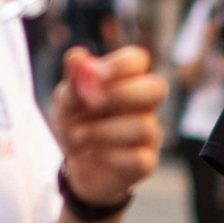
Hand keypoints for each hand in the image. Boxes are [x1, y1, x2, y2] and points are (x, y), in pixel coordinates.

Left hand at [53, 45, 164, 207]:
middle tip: (93, 103)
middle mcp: (145, 105)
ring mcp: (150, 134)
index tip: (97, 75)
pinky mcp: (146, 162)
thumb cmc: (78, 125)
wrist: (76, 167)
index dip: (122, 64)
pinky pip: (137, 157)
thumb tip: (77, 55)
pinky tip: (92, 154)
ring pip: (143, 126)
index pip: (138, 60)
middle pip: (156, 88)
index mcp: (128, 81)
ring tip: (78, 135)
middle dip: (122, 94)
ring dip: (103, 130)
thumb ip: (73, 80)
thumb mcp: (67, 102)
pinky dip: (108, 155)